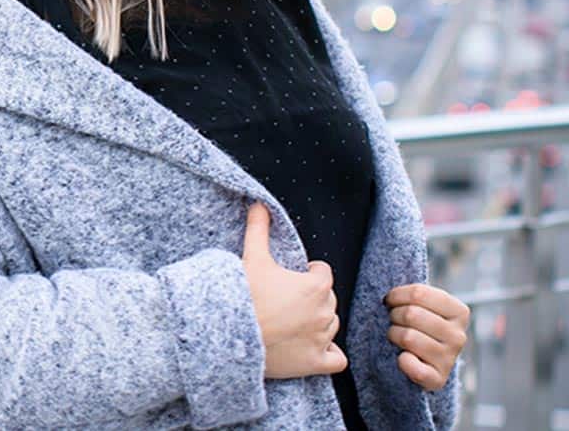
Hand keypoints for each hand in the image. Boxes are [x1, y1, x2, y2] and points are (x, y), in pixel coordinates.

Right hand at [242, 202, 347, 378]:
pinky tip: (315, 346)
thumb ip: (259, 228)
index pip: (324, 274)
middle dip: (314, 297)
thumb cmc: (244, 295)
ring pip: (332, 325)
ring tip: (297, 319)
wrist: (231, 333)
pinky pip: (337, 359)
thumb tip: (259, 205)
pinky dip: (330, 353)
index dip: (310, 272)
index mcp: (315, 286)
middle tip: (290, 298)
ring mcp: (321, 339)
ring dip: (319, 321)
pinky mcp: (315, 363)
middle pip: (329, 299)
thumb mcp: (253, 257)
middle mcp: (324, 313)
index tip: (295, 275)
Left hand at [383, 283, 469, 390]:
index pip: (418, 293)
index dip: (397, 295)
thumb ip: (415, 294)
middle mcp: (458, 336)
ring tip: (397, 335)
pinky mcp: (438, 380)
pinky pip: (412, 367)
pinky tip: (403, 357)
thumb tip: (391, 295)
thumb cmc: (422, 321)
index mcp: (459, 312)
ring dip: (393, 334)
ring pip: (407, 337)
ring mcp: (449, 359)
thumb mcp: (424, 303)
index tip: (392, 300)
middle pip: (411, 314)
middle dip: (394, 314)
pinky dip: (402, 361)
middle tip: (394, 319)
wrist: (428, 357)